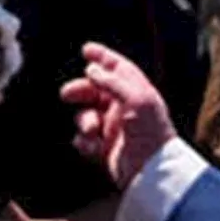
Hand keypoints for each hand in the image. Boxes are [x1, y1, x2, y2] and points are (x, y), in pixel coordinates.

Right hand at [61, 42, 176, 188]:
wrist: (152, 171)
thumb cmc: (151, 132)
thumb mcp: (136, 99)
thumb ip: (112, 82)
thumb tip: (92, 69)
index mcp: (136, 92)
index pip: (118, 68)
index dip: (102, 57)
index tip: (86, 49)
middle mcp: (124, 108)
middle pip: (95, 90)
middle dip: (80, 90)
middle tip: (67, 94)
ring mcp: (113, 128)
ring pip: (86, 115)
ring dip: (84, 121)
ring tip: (91, 131)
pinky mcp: (105, 149)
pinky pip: (84, 139)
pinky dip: (84, 142)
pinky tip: (92, 146)